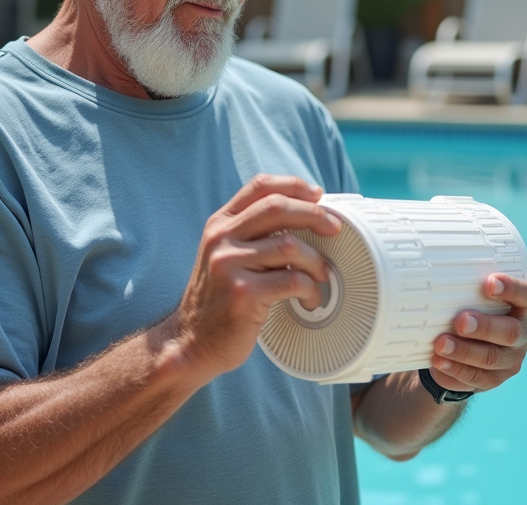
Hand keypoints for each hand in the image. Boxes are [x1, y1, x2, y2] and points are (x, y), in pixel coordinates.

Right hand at [170, 174, 340, 380]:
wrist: (192, 341)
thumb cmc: (219, 300)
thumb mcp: (225, 255)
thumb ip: (252, 234)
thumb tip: (303, 217)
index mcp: (220, 224)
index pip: (259, 186)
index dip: (293, 185)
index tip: (318, 195)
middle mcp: (221, 239)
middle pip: (277, 207)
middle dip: (314, 214)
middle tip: (334, 228)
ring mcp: (230, 265)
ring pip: (290, 246)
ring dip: (315, 261)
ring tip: (320, 276)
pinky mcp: (243, 293)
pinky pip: (292, 281)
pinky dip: (310, 289)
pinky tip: (309, 300)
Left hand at [429, 274, 526, 392]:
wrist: (464, 351)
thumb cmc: (467, 309)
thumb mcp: (471, 296)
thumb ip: (462, 284)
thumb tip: (431, 253)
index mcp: (520, 308)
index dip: (513, 289)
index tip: (489, 282)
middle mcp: (521, 334)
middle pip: (509, 332)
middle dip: (484, 326)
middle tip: (460, 321)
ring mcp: (509, 360)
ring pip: (490, 358)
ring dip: (463, 351)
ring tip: (440, 344)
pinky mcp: (493, 380)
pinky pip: (475, 378)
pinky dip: (454, 371)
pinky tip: (438, 363)